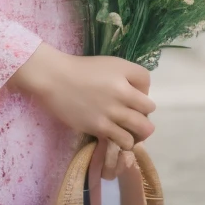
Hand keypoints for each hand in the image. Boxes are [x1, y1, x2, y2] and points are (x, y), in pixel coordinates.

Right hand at [8, 43, 155, 172]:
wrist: (55, 79)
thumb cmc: (81, 69)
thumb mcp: (108, 63)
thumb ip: (127, 75)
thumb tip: (138, 95)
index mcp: (123, 72)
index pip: (148, 83)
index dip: (143, 90)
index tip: (132, 96)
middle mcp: (122, 92)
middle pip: (149, 109)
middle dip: (143, 114)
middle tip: (132, 117)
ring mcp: (111, 111)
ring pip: (141, 130)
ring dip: (137, 131)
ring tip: (127, 130)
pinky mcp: (99, 127)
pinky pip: (124, 141)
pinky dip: (124, 141)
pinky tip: (117, 137)